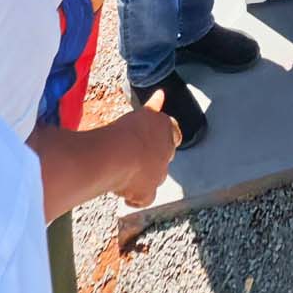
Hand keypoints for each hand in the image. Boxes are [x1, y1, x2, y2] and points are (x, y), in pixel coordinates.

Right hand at [115, 90, 180, 207]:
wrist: (118, 154)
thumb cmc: (126, 130)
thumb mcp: (141, 113)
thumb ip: (153, 106)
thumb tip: (160, 94)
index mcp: (166, 129)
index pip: (173, 132)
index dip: (165, 136)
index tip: (153, 139)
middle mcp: (167, 152)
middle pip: (165, 155)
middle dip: (154, 157)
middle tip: (136, 156)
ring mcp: (159, 174)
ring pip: (156, 177)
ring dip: (145, 176)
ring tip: (127, 173)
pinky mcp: (148, 192)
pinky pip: (146, 198)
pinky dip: (137, 198)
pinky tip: (126, 195)